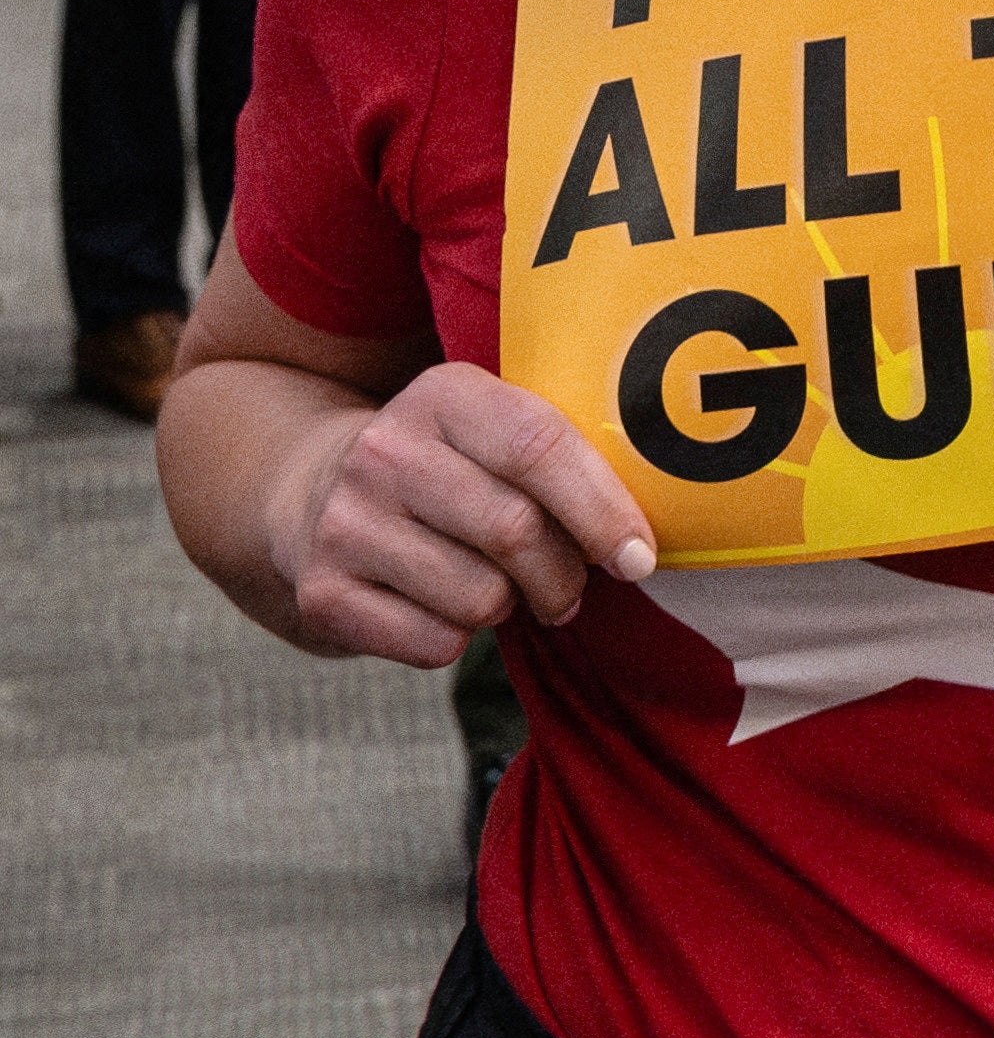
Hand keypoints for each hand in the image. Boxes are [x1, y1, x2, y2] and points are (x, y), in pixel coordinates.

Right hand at [271, 361, 655, 668]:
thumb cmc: (446, 468)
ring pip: (480, 596)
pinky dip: (459, 638)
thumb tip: (639, 541)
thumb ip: (562, 456)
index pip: (540, 447)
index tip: (638, 556)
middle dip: (565, 574)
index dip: (603, 509)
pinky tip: (447, 607)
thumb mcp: (490, 428)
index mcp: (445, 394)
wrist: (309, 493)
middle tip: (571, 587)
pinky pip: (434, 643)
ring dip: (513, 606)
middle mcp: (385, 451)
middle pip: (516, 531)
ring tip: (504, 589)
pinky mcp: (320, 592)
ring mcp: (344, 522)